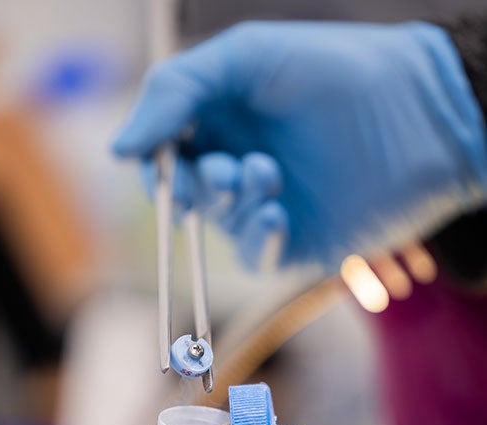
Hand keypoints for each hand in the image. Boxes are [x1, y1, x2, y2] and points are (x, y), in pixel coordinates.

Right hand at [113, 20, 486, 270]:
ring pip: (221, 223)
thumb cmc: (336, 73)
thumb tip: (117, 150)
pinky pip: (256, 256)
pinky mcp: (296, 241)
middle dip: (197, 184)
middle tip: (227, 170)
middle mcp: (240, 162)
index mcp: (223, 119)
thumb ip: (175, 93)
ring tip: (268, 174)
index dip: (155, 161)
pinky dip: (257, 240)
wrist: (418, 114)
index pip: (166, 151)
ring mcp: (268, 204)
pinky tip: (276, 215)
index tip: (159, 162)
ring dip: (234, 202)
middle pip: (187, 192)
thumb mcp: (246, 57)